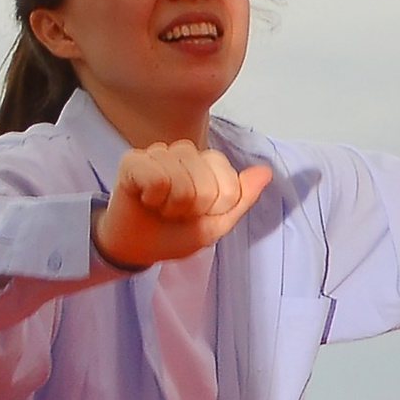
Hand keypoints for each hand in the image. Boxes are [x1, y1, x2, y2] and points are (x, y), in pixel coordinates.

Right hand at [92, 140, 271, 271]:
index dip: (215, 209)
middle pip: (206, 183)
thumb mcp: (216, 224)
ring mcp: (159, 152)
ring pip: (180, 179)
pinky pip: (156, 178)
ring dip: (171, 205)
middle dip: (192, 208)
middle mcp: (185, 152)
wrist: (137, 247)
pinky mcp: (133, 160)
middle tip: (176, 212)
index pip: (230, 184)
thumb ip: (242, 197)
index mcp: (209, 164)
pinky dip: (153, 198)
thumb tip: (266, 172)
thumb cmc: (175, 233)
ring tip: (161, 207)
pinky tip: (146, 199)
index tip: (198, 214)